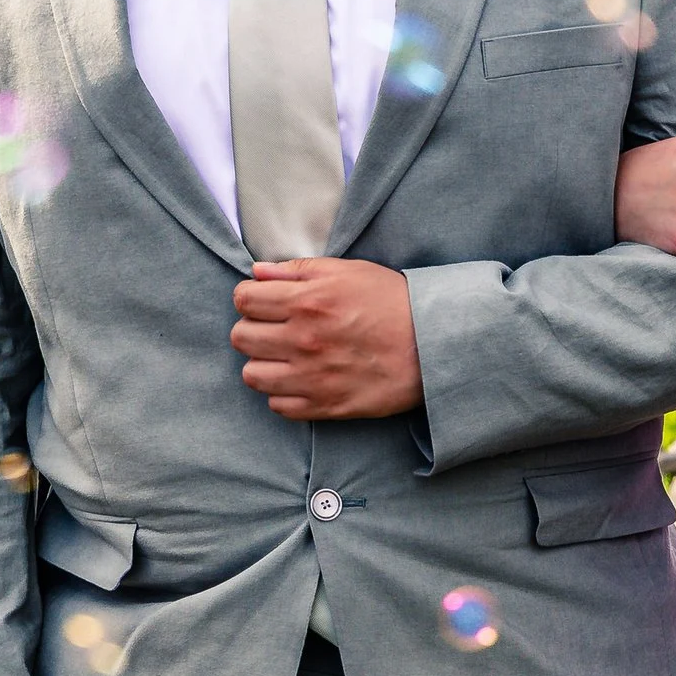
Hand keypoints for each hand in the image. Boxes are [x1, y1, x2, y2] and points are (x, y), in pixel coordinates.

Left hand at [231, 259, 422, 415]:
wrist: (434, 346)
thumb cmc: (392, 303)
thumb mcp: (348, 271)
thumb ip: (298, 270)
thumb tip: (258, 273)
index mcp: (306, 301)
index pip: (244, 300)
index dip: (251, 298)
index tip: (266, 302)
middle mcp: (303, 340)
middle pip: (241, 337)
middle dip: (254, 329)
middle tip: (275, 329)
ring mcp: (312, 377)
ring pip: (253, 375)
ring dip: (264, 363)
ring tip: (285, 357)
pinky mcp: (326, 406)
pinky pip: (278, 406)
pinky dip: (283, 393)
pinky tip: (301, 380)